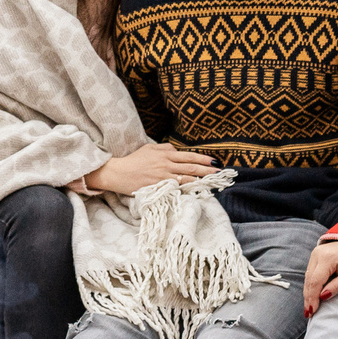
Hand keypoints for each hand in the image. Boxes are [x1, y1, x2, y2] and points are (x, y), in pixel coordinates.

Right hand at [85, 142, 219, 194]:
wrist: (118, 172)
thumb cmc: (133, 160)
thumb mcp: (149, 148)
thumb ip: (164, 148)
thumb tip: (177, 150)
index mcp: (165, 154)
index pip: (189, 156)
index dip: (203, 159)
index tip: (214, 162)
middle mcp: (166, 165)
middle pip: (191, 167)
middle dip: (207, 170)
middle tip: (219, 173)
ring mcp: (162, 177)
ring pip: (186, 178)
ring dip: (200, 180)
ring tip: (212, 183)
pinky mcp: (158, 187)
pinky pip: (176, 188)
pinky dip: (186, 189)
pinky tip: (195, 190)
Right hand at [302, 240, 337, 314]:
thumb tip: (323, 297)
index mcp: (328, 257)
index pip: (316, 281)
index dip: (313, 297)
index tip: (312, 311)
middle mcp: (317, 254)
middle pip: (309, 280)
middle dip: (308, 298)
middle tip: (309, 314)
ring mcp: (315, 254)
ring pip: (307, 277)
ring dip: (308, 293)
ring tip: (309, 309)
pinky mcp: (315, 256)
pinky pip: (310, 273)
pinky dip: (311, 286)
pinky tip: (311, 297)